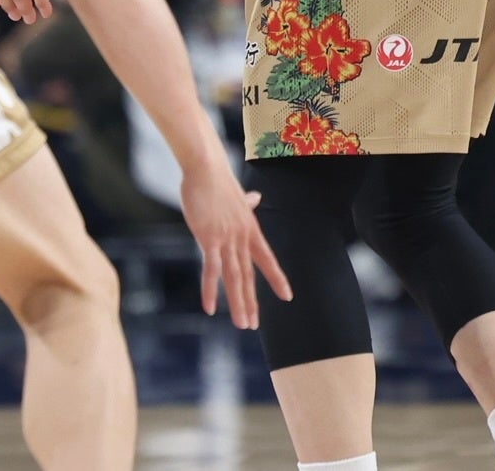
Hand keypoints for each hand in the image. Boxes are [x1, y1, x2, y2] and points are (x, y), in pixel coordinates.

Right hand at [179, 163, 290, 329]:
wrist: (207, 168)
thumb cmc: (218, 182)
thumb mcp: (237, 196)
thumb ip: (247, 203)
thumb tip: (256, 197)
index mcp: (250, 230)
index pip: (267, 259)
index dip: (276, 278)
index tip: (288, 296)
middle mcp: (242, 238)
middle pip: (248, 276)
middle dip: (251, 302)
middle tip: (252, 326)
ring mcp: (227, 239)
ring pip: (234, 278)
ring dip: (238, 303)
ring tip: (242, 325)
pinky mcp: (209, 238)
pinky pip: (211, 270)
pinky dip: (210, 290)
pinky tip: (210, 308)